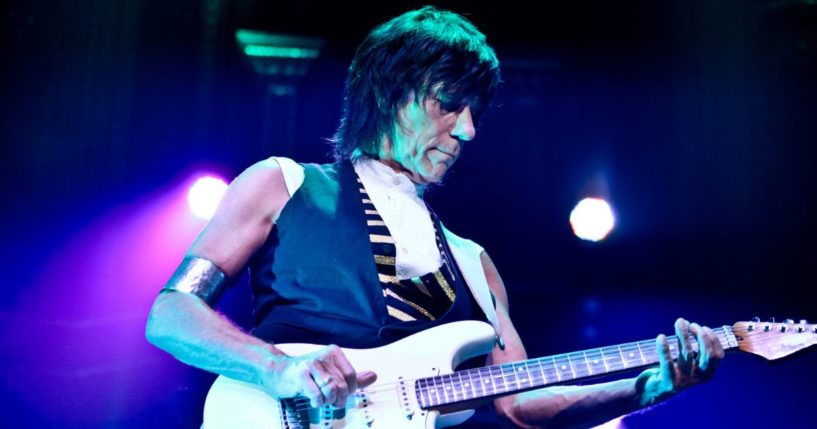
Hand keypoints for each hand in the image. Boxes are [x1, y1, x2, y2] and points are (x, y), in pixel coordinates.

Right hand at [259, 344, 376, 407]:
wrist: (280, 372)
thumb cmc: (309, 375)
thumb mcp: (332, 374)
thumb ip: (354, 377)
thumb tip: (374, 376)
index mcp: (334, 352)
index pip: (352, 376)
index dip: (349, 390)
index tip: (341, 394)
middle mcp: (324, 355)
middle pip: (341, 385)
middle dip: (338, 399)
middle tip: (331, 401)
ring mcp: (312, 364)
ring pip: (331, 390)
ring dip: (327, 401)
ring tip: (322, 400)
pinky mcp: (300, 374)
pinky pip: (317, 395)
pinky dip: (317, 402)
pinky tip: (313, 400)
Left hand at [637, 317, 723, 405]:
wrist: (652, 391)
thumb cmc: (671, 371)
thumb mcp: (685, 361)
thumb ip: (690, 346)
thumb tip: (687, 323)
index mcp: (706, 374)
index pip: (718, 356)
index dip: (713, 340)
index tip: (703, 327)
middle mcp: (697, 378)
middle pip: (707, 355)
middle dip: (703, 337)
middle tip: (693, 325)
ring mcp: (684, 381)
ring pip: (687, 354)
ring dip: (684, 335)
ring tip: (680, 322)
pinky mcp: (669, 381)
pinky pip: (667, 362)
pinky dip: (664, 348)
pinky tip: (661, 337)